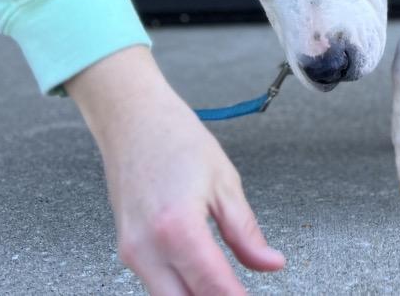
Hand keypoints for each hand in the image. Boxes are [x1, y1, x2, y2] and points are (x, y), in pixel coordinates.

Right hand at [66, 46, 284, 293]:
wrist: (133, 120)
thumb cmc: (177, 139)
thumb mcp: (224, 182)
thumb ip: (246, 231)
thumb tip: (272, 264)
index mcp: (177, 228)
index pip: (213, 285)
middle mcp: (147, 248)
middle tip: (242, 293)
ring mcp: (132, 253)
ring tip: (228, 286)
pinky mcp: (127, 250)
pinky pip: (156, 283)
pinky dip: (180, 287)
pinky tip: (203, 278)